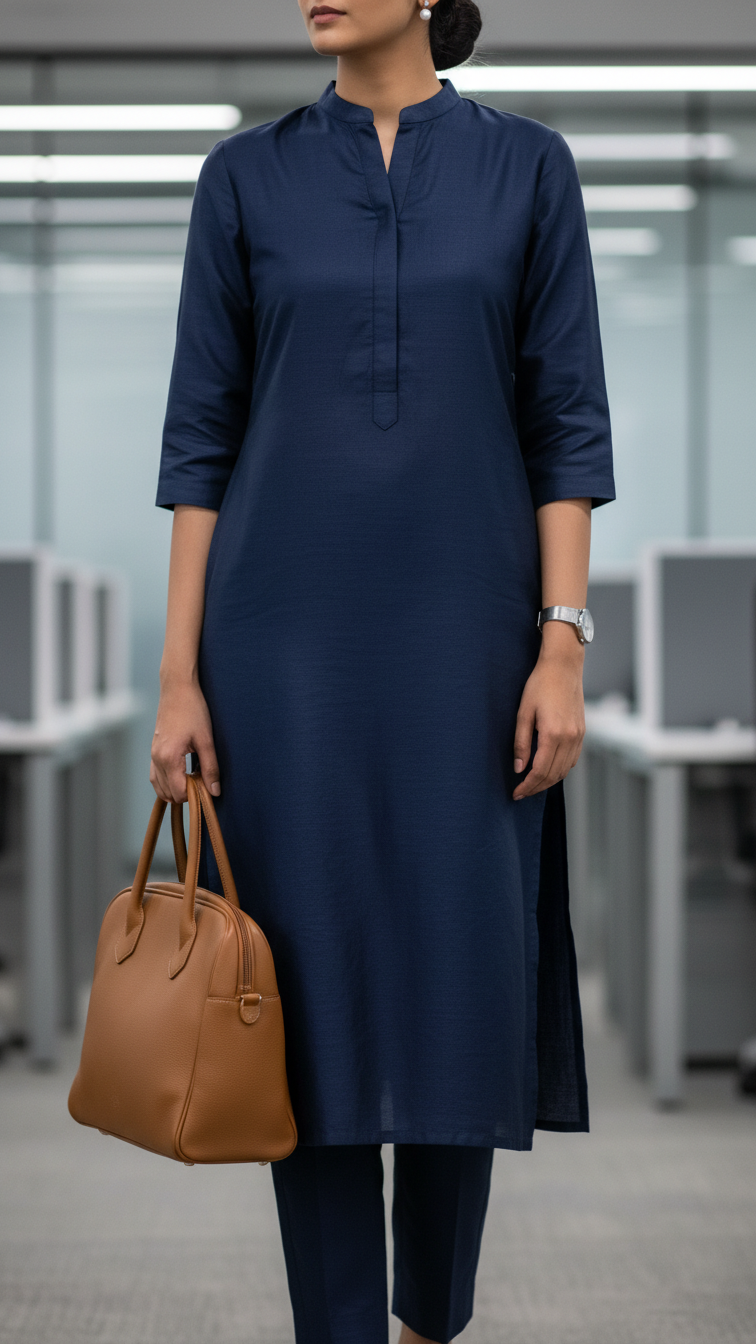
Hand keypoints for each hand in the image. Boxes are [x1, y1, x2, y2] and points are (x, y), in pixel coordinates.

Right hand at [150, 676, 219, 804]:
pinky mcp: (153, 750)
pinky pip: (156, 776)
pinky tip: (183, 775)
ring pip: (159, 787)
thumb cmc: (193, 710)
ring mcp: (152, 755)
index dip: (195, 795)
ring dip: (176, 789)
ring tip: (195, 778)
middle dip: (186, 793)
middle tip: (203, 780)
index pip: (179, 792)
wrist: (177, 688)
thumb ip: (210, 768)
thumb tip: (214, 792)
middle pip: (168, 793)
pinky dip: (168, 782)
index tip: (208, 785)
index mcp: (169, 758)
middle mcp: (156, 759)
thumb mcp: (206, 740)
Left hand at [512, 623, 584, 800]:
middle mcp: (569, 738)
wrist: (563, 667)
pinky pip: (572, 760)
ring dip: (549, 781)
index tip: (516, 793)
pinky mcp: (582, 732)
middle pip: (553, 775)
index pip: (540, 771)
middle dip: (536, 787)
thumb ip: (521, 742)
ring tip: (532, 784)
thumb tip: (519, 768)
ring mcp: (578, 736)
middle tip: (521, 793)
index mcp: (553, 734)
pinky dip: (560, 770)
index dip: (527, 785)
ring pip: (564, 770)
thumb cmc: (540, 685)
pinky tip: (548, 770)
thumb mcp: (523, 712)